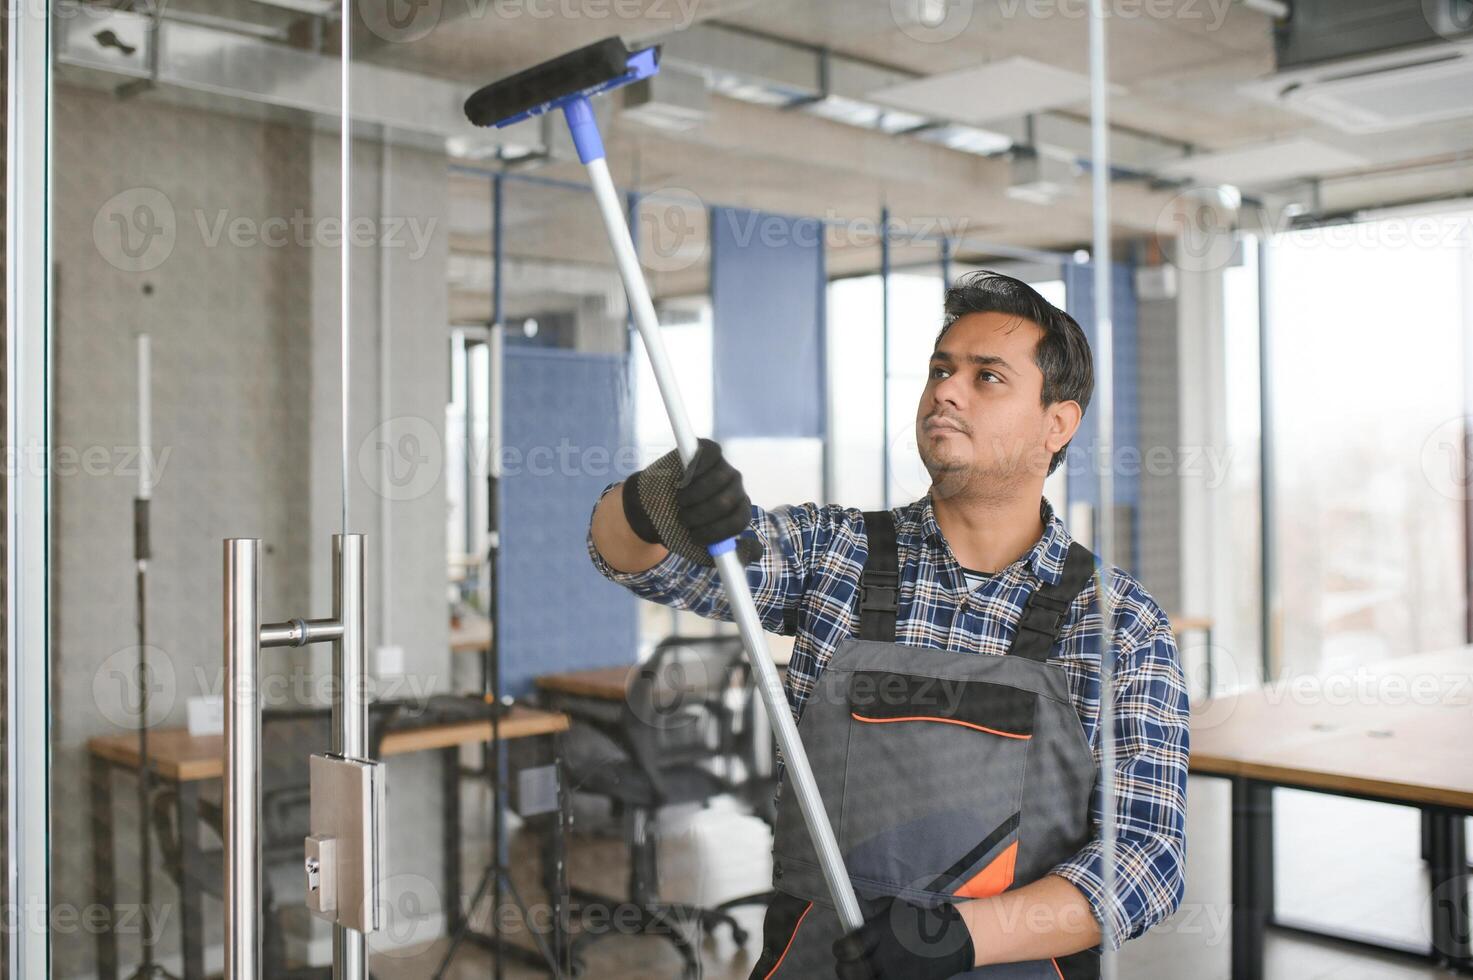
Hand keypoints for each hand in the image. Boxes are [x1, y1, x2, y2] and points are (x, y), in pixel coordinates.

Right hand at [622, 438, 760, 565]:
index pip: (739, 520)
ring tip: (680, 501)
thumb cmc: (680, 529)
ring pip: (718, 479)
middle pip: (727, 501)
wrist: (654, 508)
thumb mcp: (703, 551)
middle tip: (682, 520)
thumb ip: (731, 556)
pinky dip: (695, 469)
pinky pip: (709, 456)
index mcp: (738, 511)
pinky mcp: (709, 451)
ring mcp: (724, 468)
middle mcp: (735, 488)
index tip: (693, 537)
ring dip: (694, 494)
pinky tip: (682, 480)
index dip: (715, 531)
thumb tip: (758, 551)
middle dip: (700, 515)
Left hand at [833, 897, 974, 979]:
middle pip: (848, 972)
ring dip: (857, 978)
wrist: (950, 940)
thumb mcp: (893, 908)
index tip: (841, 947)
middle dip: (844, 967)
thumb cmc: (918, 921)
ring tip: (861, 972)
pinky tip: (877, 976)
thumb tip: (846, 900)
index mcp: (881, 933)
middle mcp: (887, 957)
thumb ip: (867, 910)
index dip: (840, 949)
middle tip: (848, 963)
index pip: (847, 947)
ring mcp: (896, 975)